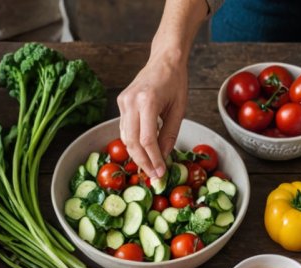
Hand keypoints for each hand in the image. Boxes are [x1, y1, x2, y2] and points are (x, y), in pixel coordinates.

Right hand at [117, 52, 187, 178]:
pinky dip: (133, 143)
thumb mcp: (179, 109)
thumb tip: (163, 157)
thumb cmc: (176, 81)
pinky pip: (125, 129)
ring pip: (125, 137)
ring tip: (150, 167)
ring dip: (137, 155)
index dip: (153, 159)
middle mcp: (131, 101)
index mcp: (148, 101)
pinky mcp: (121, 102)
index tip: (160, 172)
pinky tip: (143, 151)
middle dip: (143, 162)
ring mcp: (123, 101)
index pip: (147, 139)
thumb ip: (170, 134)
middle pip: (132, 142)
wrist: (164, 59)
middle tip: (154, 175)